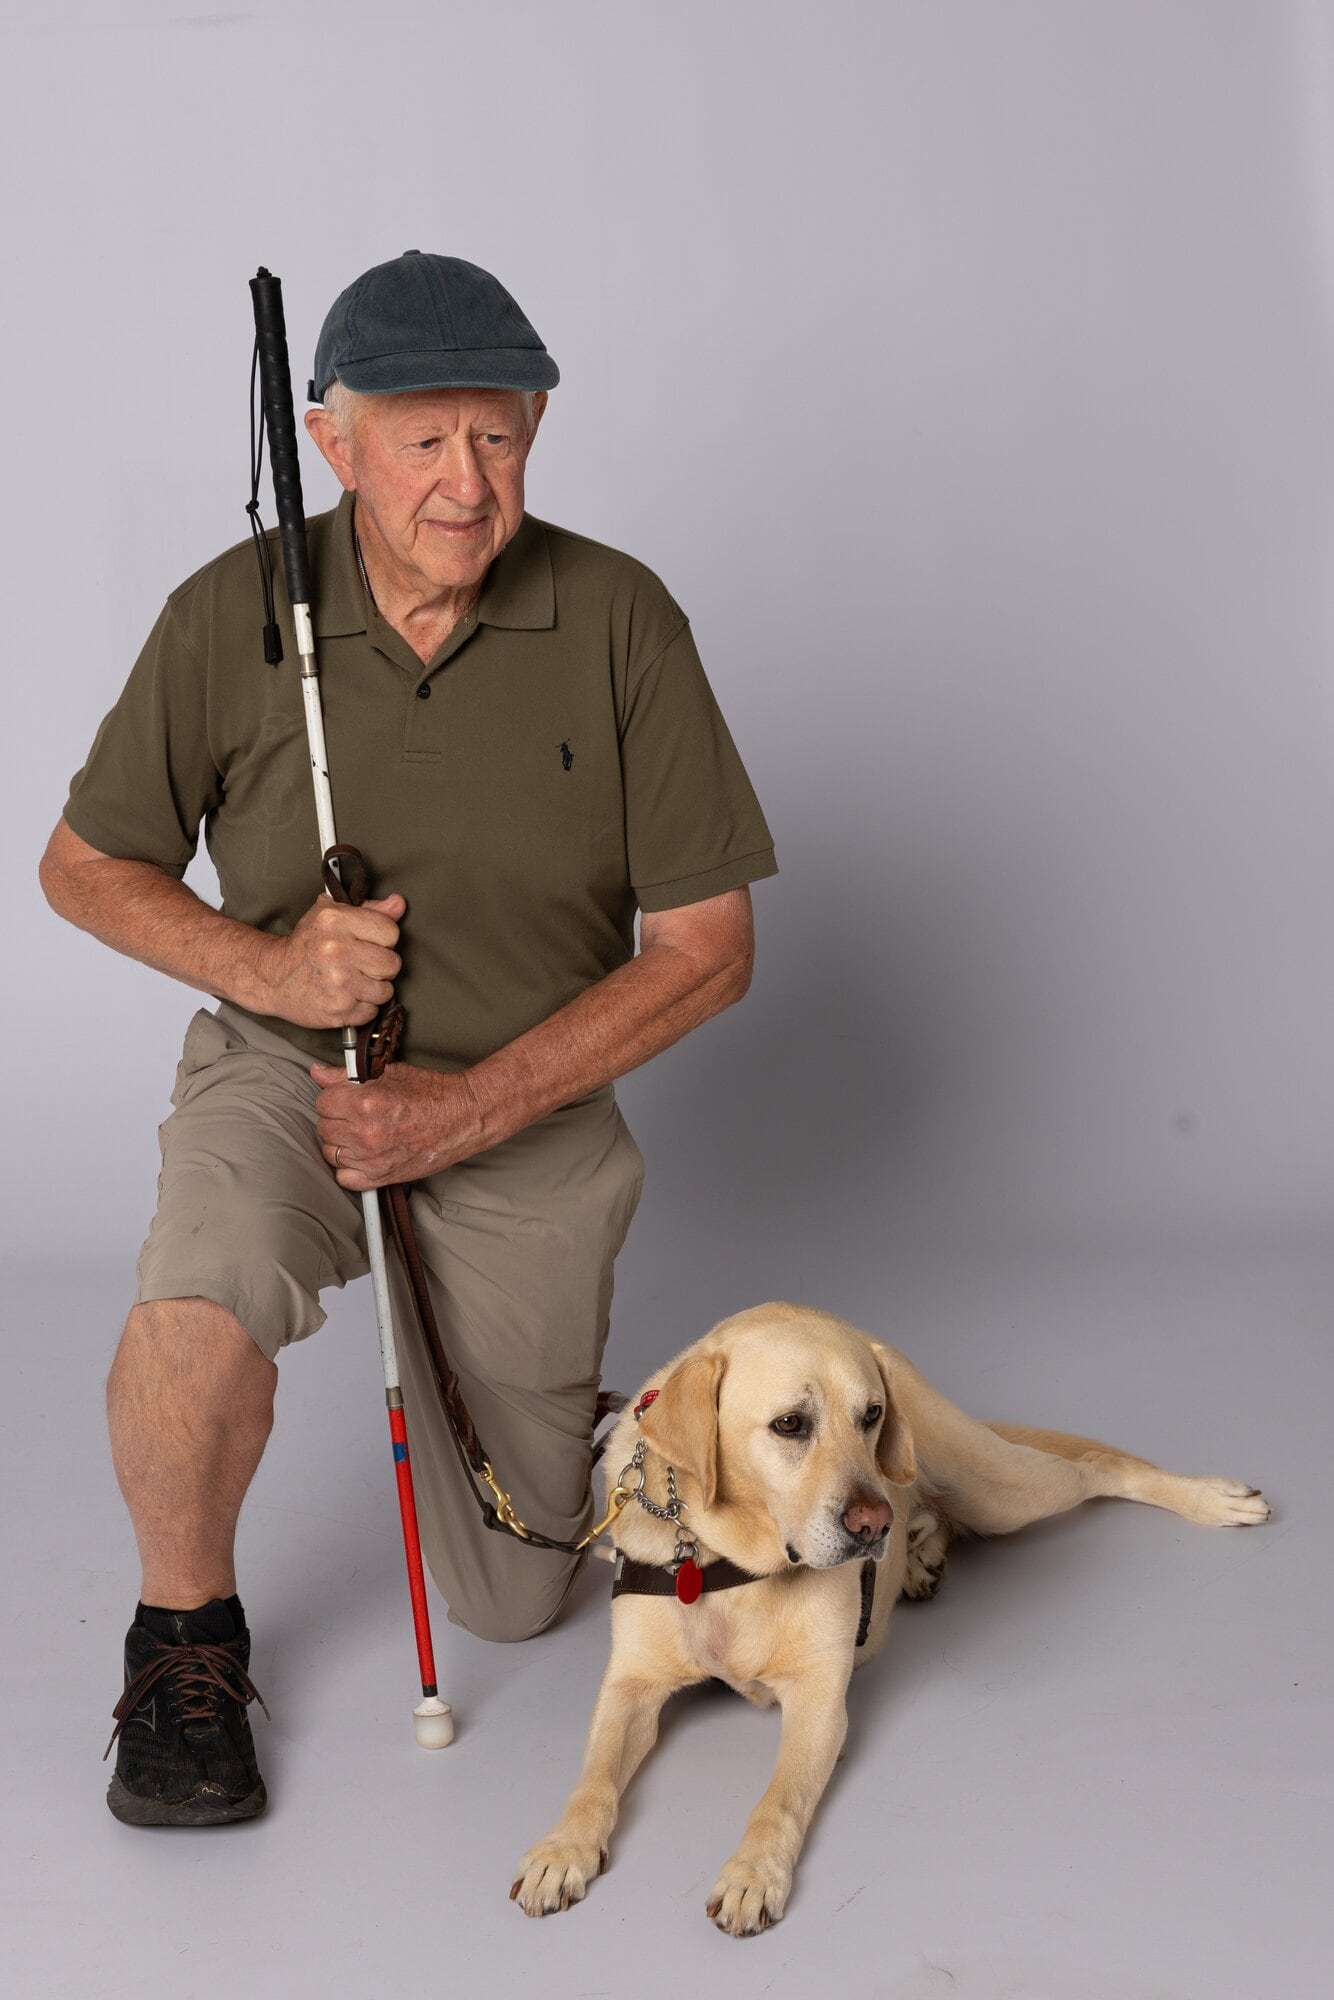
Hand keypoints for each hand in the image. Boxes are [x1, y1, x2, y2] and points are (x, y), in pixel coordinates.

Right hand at [252, 892, 404, 1028]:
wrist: (273, 976)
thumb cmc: (305, 945)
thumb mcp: (331, 915)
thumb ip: (370, 909)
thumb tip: (398, 904)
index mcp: (336, 921)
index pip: (390, 932)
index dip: (383, 939)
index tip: (369, 943)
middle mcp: (337, 950)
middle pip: (392, 963)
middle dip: (379, 966)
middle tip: (360, 964)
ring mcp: (338, 982)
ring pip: (385, 990)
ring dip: (372, 989)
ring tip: (353, 981)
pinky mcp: (338, 1009)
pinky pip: (371, 1011)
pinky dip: (361, 1007)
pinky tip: (345, 996)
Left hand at [311, 1059, 483, 1189]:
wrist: (463, 1117)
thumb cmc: (432, 1093)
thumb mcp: (389, 1072)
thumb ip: (345, 1074)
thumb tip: (317, 1073)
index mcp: (365, 1103)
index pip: (322, 1102)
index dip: (334, 1097)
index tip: (346, 1098)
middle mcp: (365, 1133)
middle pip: (324, 1127)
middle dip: (337, 1118)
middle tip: (356, 1113)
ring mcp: (372, 1158)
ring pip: (331, 1152)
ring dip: (341, 1142)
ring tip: (361, 1132)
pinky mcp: (381, 1177)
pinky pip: (345, 1178)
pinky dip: (349, 1168)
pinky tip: (362, 1155)